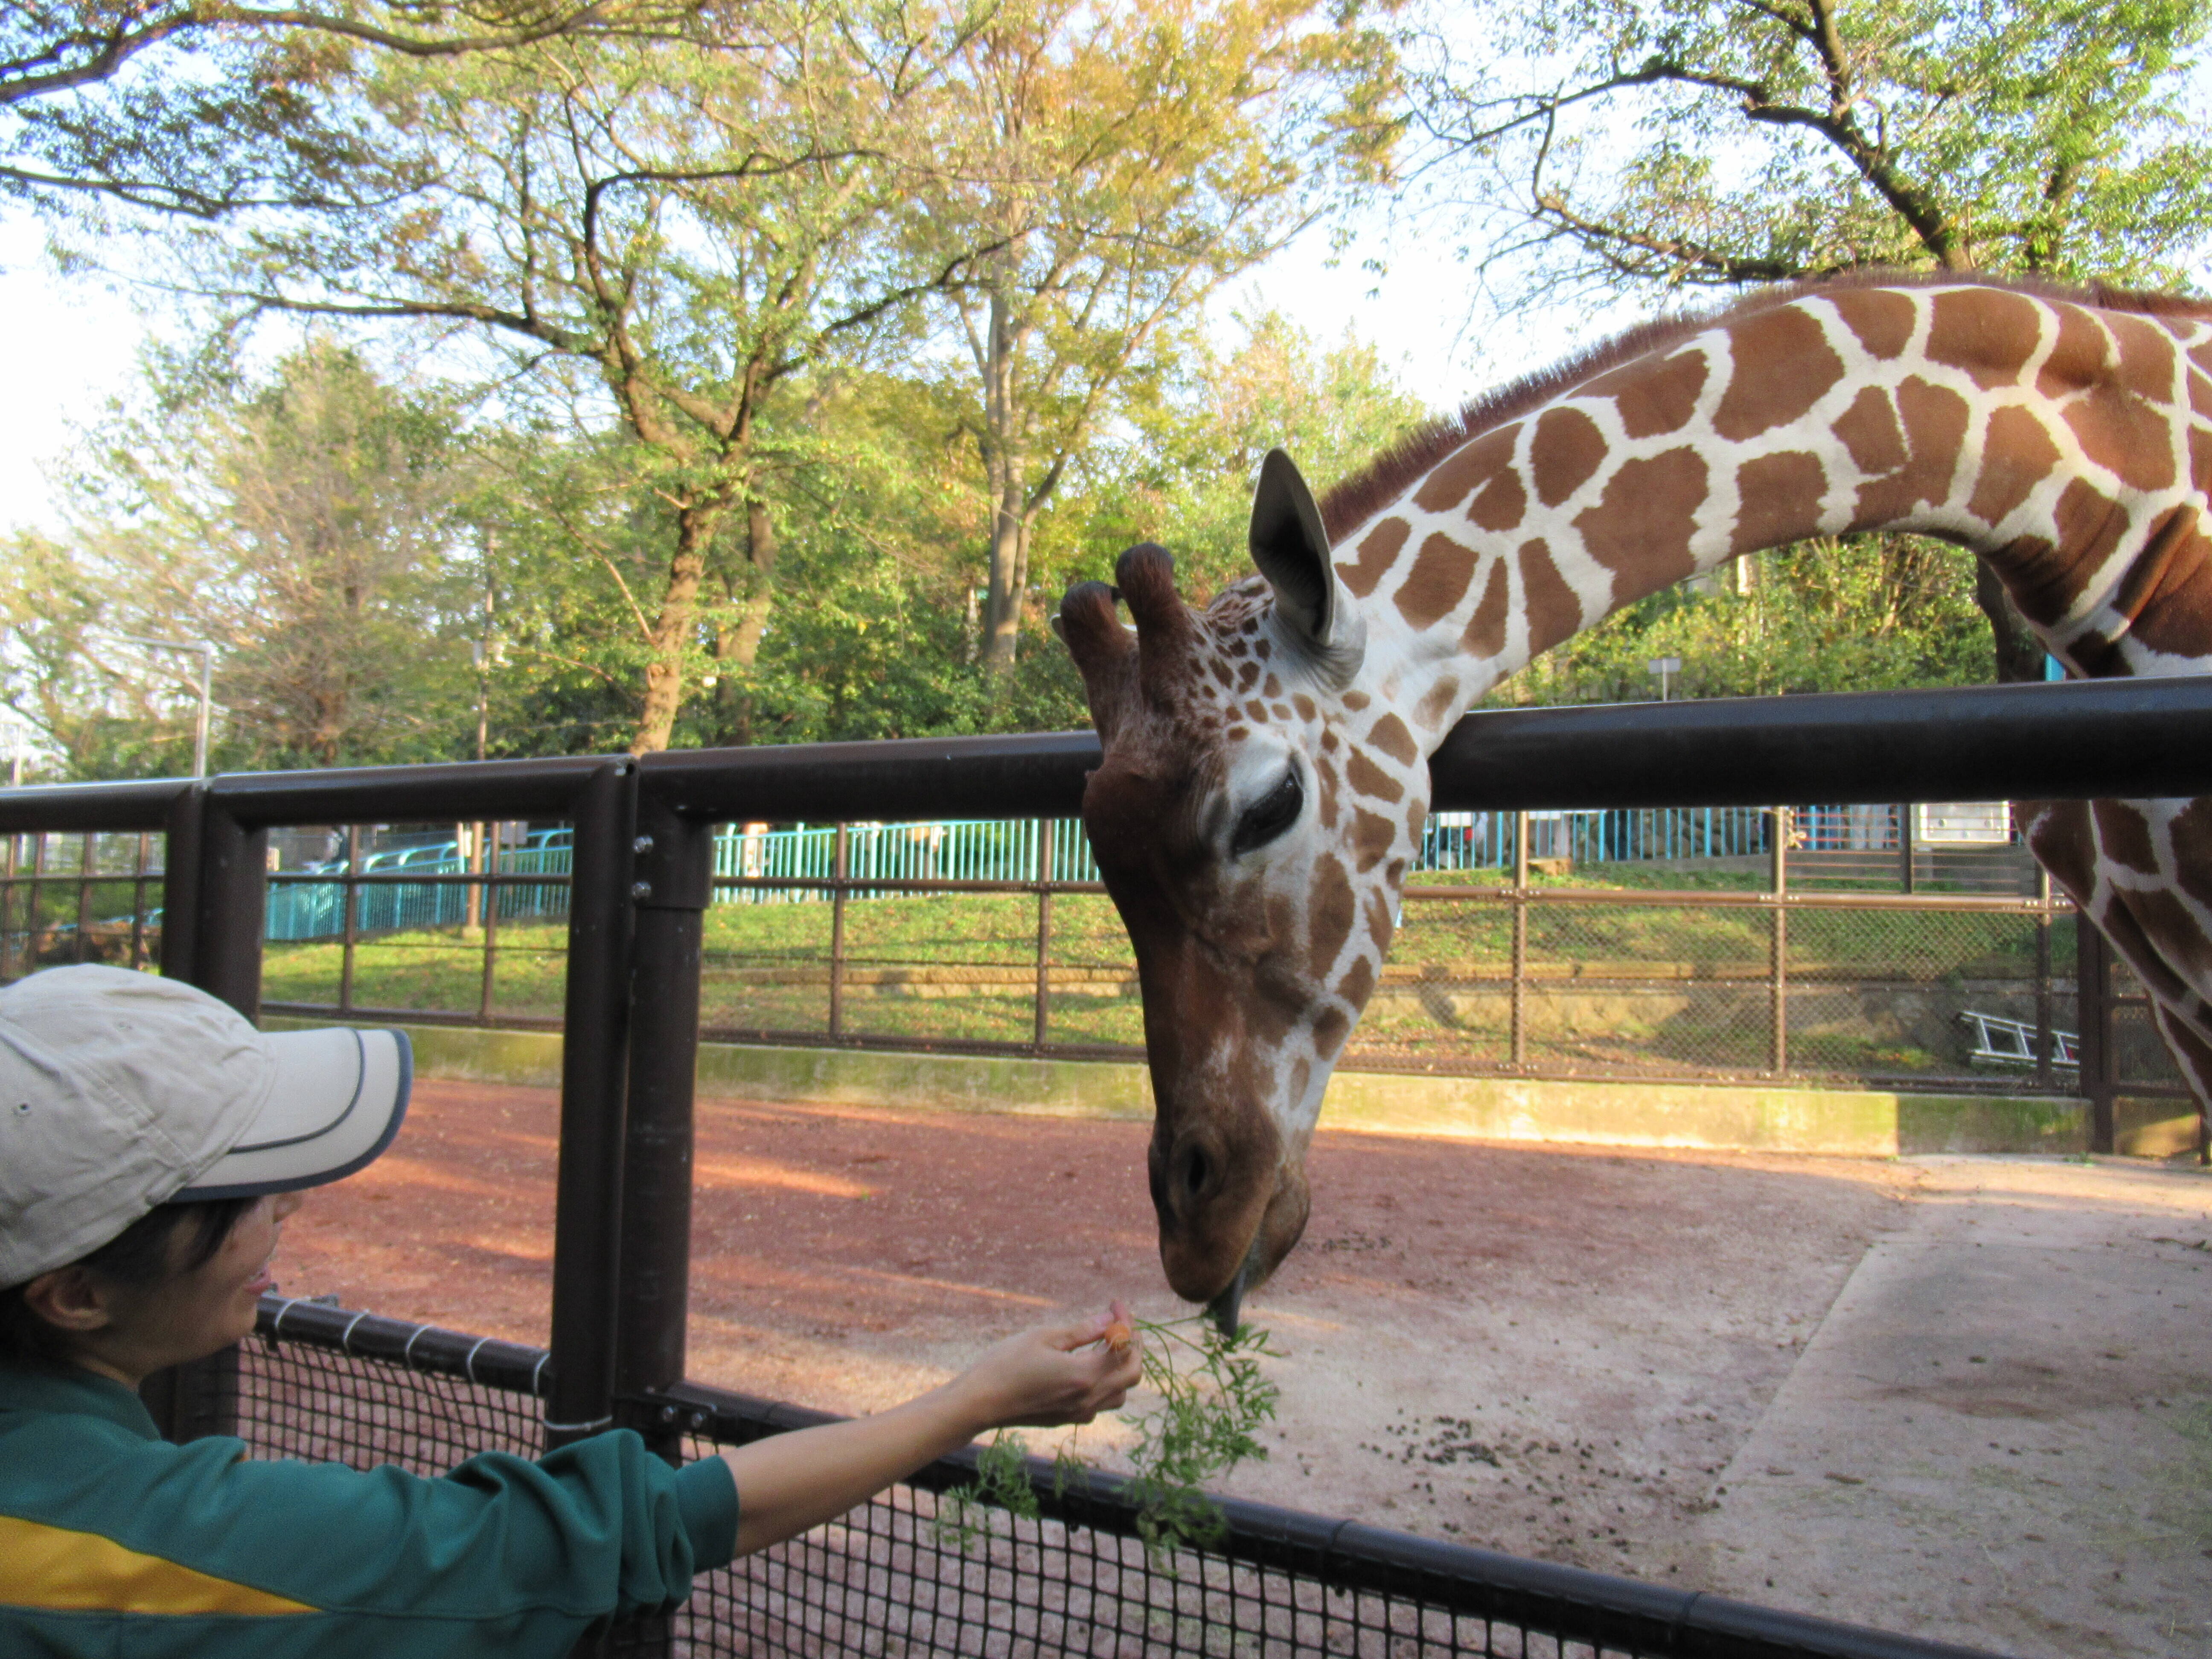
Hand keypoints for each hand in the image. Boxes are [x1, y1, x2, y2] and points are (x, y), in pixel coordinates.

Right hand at [948, 1306, 1144, 1432]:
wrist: (979, 1403)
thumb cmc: (1006, 1364)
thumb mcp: (1044, 1338)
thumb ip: (1082, 1331)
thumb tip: (1111, 1320)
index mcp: (1084, 1376)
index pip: (1124, 1348)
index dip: (1126, 1322)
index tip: (1115, 1303)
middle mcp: (1088, 1399)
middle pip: (1132, 1374)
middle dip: (1134, 1346)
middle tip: (1122, 1322)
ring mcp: (1079, 1414)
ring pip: (1120, 1392)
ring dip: (1122, 1367)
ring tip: (1108, 1343)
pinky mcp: (1068, 1420)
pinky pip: (1101, 1403)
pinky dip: (1106, 1384)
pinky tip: (1089, 1367)